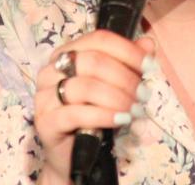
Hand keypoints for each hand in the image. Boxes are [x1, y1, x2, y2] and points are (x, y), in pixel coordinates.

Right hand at [33, 30, 154, 180]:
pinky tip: (121, 120)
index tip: (149, 66)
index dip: (128, 50)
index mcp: (67, 53)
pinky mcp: (45, 122)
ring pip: (86, 86)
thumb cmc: (94, 115)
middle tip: (144, 94)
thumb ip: (129, 62)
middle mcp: (51, 70)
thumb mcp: (115, 86)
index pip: (99, 39)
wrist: (73, 155)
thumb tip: (148, 43)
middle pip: (94, 61)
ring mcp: (45, 96)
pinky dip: (104, 115)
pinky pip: (76, 114)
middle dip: (125, 78)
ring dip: (118, 97)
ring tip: (134, 110)